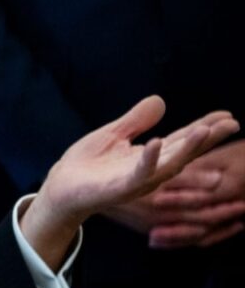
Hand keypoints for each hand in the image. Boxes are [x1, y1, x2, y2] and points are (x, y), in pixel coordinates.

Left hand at [20, 96, 238, 268]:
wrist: (60, 188)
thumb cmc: (86, 165)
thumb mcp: (113, 135)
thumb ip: (137, 120)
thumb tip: (160, 100)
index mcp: (149, 156)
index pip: (183, 139)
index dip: (205, 127)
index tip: (228, 115)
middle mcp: (148, 169)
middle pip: (184, 152)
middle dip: (207, 138)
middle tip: (231, 124)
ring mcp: (135, 180)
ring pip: (168, 165)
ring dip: (186, 148)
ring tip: (203, 131)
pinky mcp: (117, 188)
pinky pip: (136, 174)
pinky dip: (147, 159)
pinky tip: (155, 142)